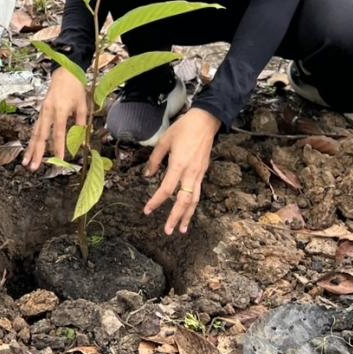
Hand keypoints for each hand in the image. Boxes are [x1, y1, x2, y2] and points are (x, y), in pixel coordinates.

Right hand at [23, 69, 87, 170]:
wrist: (64, 72)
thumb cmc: (75, 88)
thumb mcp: (83, 105)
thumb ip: (81, 124)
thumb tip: (82, 142)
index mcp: (59, 110)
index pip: (58, 133)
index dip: (58, 147)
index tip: (59, 160)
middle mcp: (48, 112)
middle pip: (41, 136)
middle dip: (37, 153)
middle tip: (33, 167)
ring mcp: (42, 111)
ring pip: (35, 133)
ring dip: (30, 149)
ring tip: (26, 163)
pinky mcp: (41, 111)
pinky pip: (35, 128)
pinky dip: (32, 140)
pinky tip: (30, 150)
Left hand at [143, 108, 220, 234]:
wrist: (205, 122)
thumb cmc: (183, 129)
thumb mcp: (164, 141)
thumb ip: (155, 160)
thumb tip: (148, 175)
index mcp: (179, 165)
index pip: (166, 189)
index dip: (156, 201)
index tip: (147, 211)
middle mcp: (190, 173)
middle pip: (183, 201)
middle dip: (175, 217)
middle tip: (167, 231)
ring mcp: (199, 174)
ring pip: (194, 200)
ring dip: (187, 216)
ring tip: (181, 229)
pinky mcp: (203, 172)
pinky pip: (198, 193)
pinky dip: (193, 205)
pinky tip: (188, 211)